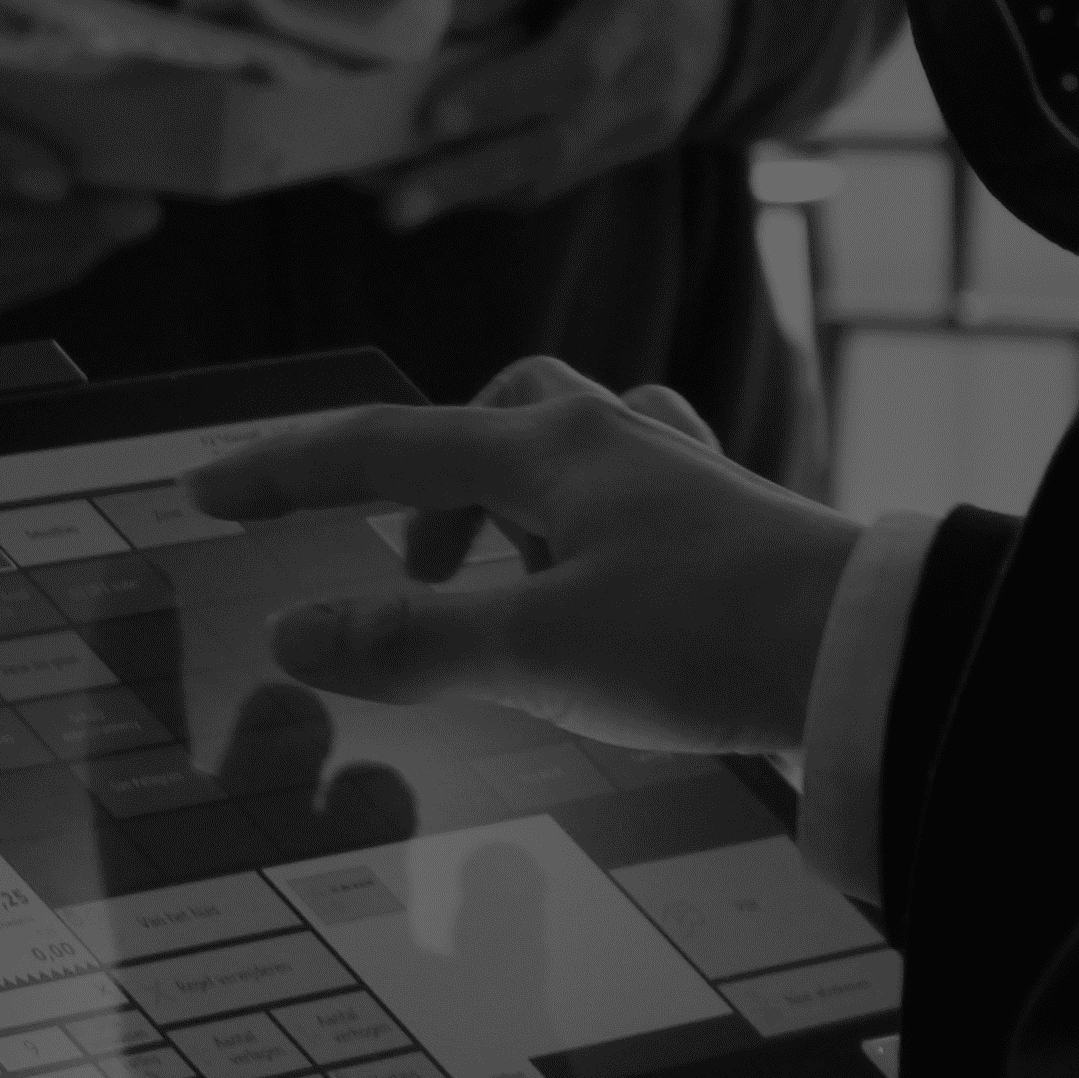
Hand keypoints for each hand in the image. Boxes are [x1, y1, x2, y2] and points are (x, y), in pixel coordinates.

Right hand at [181, 356, 860, 756]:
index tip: (209, 494)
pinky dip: (584, 526)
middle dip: (420, 488)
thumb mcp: (536, 651)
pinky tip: (598, 580)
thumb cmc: (713, 638)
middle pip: (483, 423)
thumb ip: (408, 645)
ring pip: (563, 447)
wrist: (869, 654)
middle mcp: (613, 441)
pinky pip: (633, 491)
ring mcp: (676, 478)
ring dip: (505, 504)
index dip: (286, 472)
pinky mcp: (727, 526)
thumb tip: (292, 632)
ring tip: (495, 586)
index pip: (382, 446)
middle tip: (405, 576)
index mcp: (552, 450)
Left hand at [371, 0, 735, 230]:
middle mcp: (656, 72)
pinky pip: (558, 178)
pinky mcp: (632, 147)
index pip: (578, 63)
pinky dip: (493, 187)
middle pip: (560, 138)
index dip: (506, 95)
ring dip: (472, 193)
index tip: (435, 116)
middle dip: (472, 174)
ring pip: (555, 172)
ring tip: (398, 203)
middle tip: (397, 205)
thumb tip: (456, 16)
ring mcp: (649, 120)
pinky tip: (436, 185)